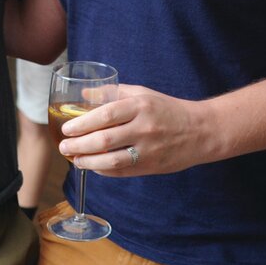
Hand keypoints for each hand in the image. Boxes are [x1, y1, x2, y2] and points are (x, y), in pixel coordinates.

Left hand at [56, 84, 217, 176]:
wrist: (202, 131)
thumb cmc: (168, 109)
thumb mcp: (143, 94)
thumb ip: (113, 92)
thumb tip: (84, 93)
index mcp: (140, 107)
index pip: (105, 116)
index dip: (82, 123)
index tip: (66, 129)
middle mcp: (144, 129)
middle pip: (104, 140)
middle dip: (78, 145)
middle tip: (63, 147)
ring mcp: (148, 150)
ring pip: (112, 161)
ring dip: (88, 162)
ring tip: (74, 159)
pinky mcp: (151, 167)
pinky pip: (122, 172)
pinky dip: (103, 171)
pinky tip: (93, 166)